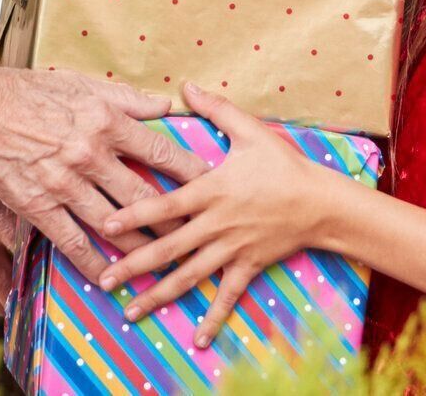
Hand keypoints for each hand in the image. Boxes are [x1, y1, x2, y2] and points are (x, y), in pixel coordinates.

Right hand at [0, 67, 206, 283]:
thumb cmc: (30, 91)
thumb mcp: (83, 83)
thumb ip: (128, 98)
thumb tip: (166, 103)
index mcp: (106, 121)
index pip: (161, 151)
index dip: (191, 172)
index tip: (213, 186)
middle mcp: (91, 154)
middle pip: (146, 196)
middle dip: (176, 220)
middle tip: (198, 237)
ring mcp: (65, 183)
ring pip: (116, 224)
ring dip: (143, 248)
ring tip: (165, 265)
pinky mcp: (39, 206)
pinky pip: (73, 242)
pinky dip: (94, 263)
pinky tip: (109, 278)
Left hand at [95, 83, 337, 347]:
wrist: (322, 202)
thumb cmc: (284, 164)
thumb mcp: (250, 131)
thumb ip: (216, 109)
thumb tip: (186, 85)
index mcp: (211, 190)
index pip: (164, 205)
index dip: (134, 215)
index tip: (104, 225)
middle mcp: (216, 224)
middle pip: (168, 248)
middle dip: (133, 266)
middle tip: (103, 281)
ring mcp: (231, 249)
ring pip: (189, 276)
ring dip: (158, 295)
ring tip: (130, 313)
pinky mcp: (248, 266)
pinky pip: (227, 296)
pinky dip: (213, 319)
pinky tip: (196, 340)